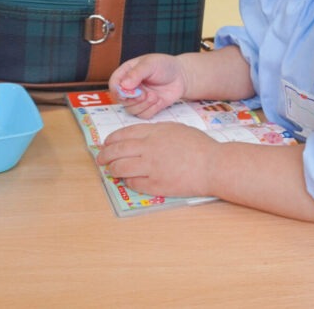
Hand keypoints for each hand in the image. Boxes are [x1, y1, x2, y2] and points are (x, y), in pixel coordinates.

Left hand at [95, 122, 218, 197]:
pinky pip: (132, 183)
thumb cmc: (199, 146)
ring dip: (112, 169)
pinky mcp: (155, 185)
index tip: (106, 144)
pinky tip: (130, 179)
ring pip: (120, 168)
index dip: (111, 140)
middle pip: (116, 151)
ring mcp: (151, 167)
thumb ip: (155, 132)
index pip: (123, 134)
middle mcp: (149, 148)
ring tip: (112, 171)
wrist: (213, 165)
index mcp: (154, 131)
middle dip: (104, 155)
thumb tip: (137, 139)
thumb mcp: (176, 129)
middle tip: (101, 159)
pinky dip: (128, 181)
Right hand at [108, 53, 190, 118]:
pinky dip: (152, 109)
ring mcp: (138, 98)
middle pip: (121, 100)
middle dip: (133, 99)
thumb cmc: (165, 66)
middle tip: (145, 94)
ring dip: (143, 105)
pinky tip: (159, 100)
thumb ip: (136, 73)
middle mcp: (130, 87)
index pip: (114, 84)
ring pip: (131, 110)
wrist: (181, 76)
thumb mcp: (150, 64)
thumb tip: (124, 85)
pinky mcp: (147, 107)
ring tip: (155, 96)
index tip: (126, 92)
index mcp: (126, 73)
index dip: (118, 90)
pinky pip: (143, 115)